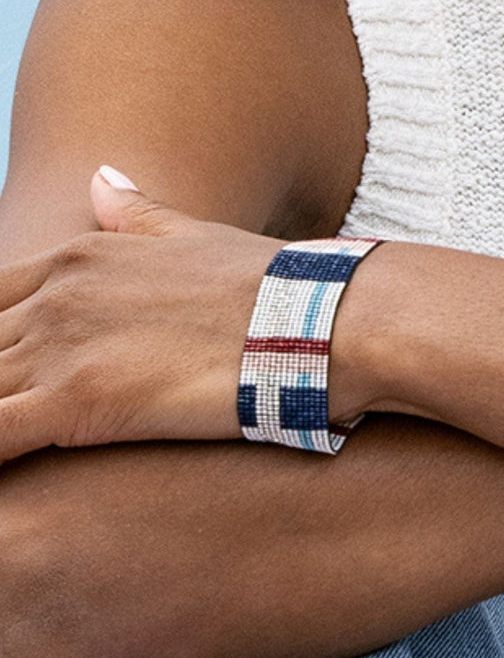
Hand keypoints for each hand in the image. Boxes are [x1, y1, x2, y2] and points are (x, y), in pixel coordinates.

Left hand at [0, 168, 287, 460]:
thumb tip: (100, 177)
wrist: (318, 319)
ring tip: (6, 445)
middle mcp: (56, 295)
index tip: (7, 367)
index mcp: (78, 257)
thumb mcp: (196, 237)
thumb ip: (138, 216)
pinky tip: (1, 480)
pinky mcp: (75, 401)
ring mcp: (60, 345)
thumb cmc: (270, 287)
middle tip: (7, 405)